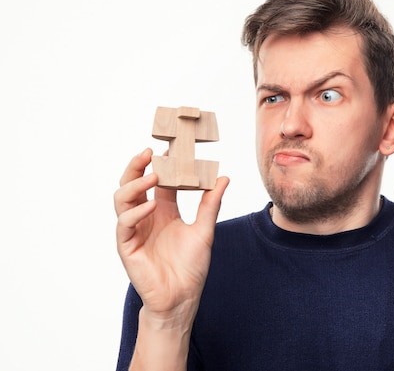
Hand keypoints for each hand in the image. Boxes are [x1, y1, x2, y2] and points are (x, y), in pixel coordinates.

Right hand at [114, 148, 228, 320]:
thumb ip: (210, 204)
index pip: (157, 181)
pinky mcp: (127, 246)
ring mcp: (134, 230)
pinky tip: (150, 207)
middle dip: (137, 166)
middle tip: (148, 151)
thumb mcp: (204, 230)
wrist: (182, 297)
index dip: (160, 164)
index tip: (169, 145)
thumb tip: (223, 177)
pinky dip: (135, 213)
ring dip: (134, 185)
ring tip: (152, 176)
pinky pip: (124, 224)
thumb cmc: (191, 266)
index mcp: (163, 211)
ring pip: (122, 198)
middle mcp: (146, 217)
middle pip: (133, 184)